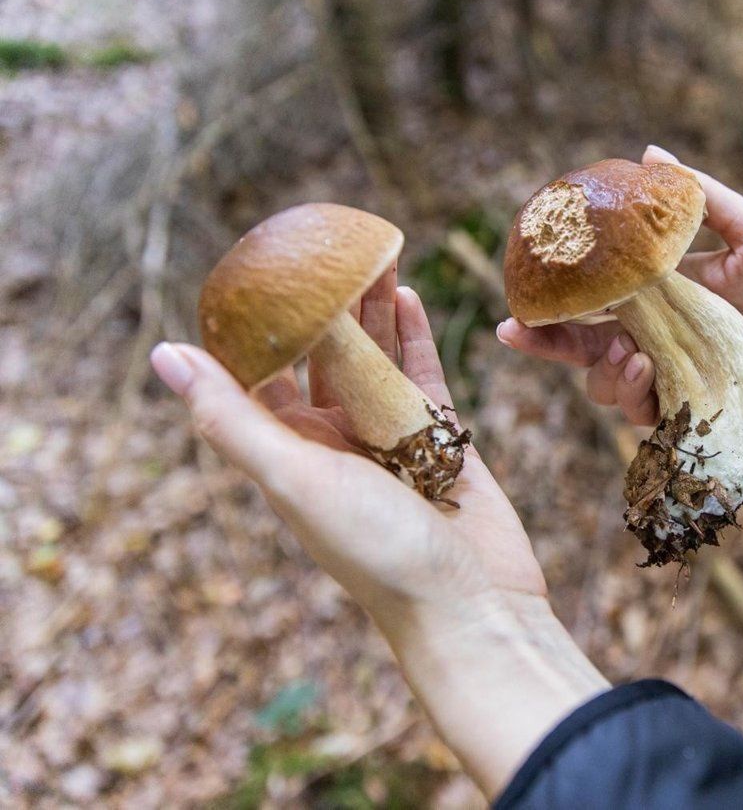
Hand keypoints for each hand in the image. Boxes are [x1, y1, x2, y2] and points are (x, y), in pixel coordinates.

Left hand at [150, 276, 606, 797]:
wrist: (472, 604)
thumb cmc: (379, 554)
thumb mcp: (295, 480)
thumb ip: (231, 417)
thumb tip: (163, 353)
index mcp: (290, 452)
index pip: (258, 373)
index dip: (253, 323)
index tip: (255, 266)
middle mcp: (334, 441)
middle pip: (321, 355)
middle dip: (322, 302)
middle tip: (327, 244)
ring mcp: (390, 438)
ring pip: (373, 358)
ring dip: (370, 309)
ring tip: (371, 252)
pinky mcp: (441, 438)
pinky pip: (423, 375)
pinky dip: (415, 336)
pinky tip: (408, 295)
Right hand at [498, 145, 742, 422]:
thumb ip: (701, 198)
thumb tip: (646, 152)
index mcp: (673, 292)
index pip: (601, 297)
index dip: (557, 298)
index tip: (518, 293)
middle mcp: (669, 336)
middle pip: (590, 346)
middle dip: (549, 343)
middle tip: (521, 332)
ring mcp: (684, 376)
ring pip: (612, 386)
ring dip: (604, 372)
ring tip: (632, 355)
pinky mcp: (706, 411)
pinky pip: (652, 416)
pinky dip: (639, 399)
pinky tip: (651, 373)